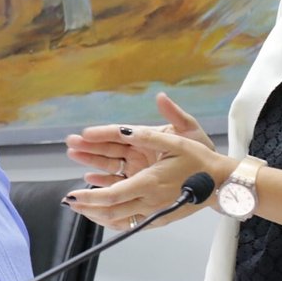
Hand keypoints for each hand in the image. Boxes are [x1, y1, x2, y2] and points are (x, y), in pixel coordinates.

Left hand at [63, 125, 233, 231]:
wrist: (224, 183)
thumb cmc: (201, 161)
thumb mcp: (177, 140)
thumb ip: (146, 135)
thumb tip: (122, 128)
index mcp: (150, 183)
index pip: (112, 196)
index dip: (89, 198)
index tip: (71, 195)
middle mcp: (151, 202)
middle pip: (110, 212)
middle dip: (86, 208)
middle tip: (68, 201)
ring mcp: (155, 213)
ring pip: (118, 221)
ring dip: (96, 216)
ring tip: (79, 208)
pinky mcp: (160, 218)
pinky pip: (131, 224)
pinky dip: (112, 221)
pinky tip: (101, 215)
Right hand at [66, 93, 213, 186]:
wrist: (211, 175)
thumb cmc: (201, 151)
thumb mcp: (190, 131)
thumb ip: (175, 115)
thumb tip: (161, 96)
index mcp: (146, 138)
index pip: (119, 134)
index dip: (102, 133)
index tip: (86, 133)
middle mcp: (137, 151)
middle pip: (108, 148)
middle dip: (88, 145)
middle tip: (70, 142)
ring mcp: (135, 168)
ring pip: (107, 163)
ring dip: (89, 159)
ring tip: (72, 155)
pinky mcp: (136, 183)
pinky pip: (116, 181)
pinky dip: (102, 180)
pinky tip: (90, 177)